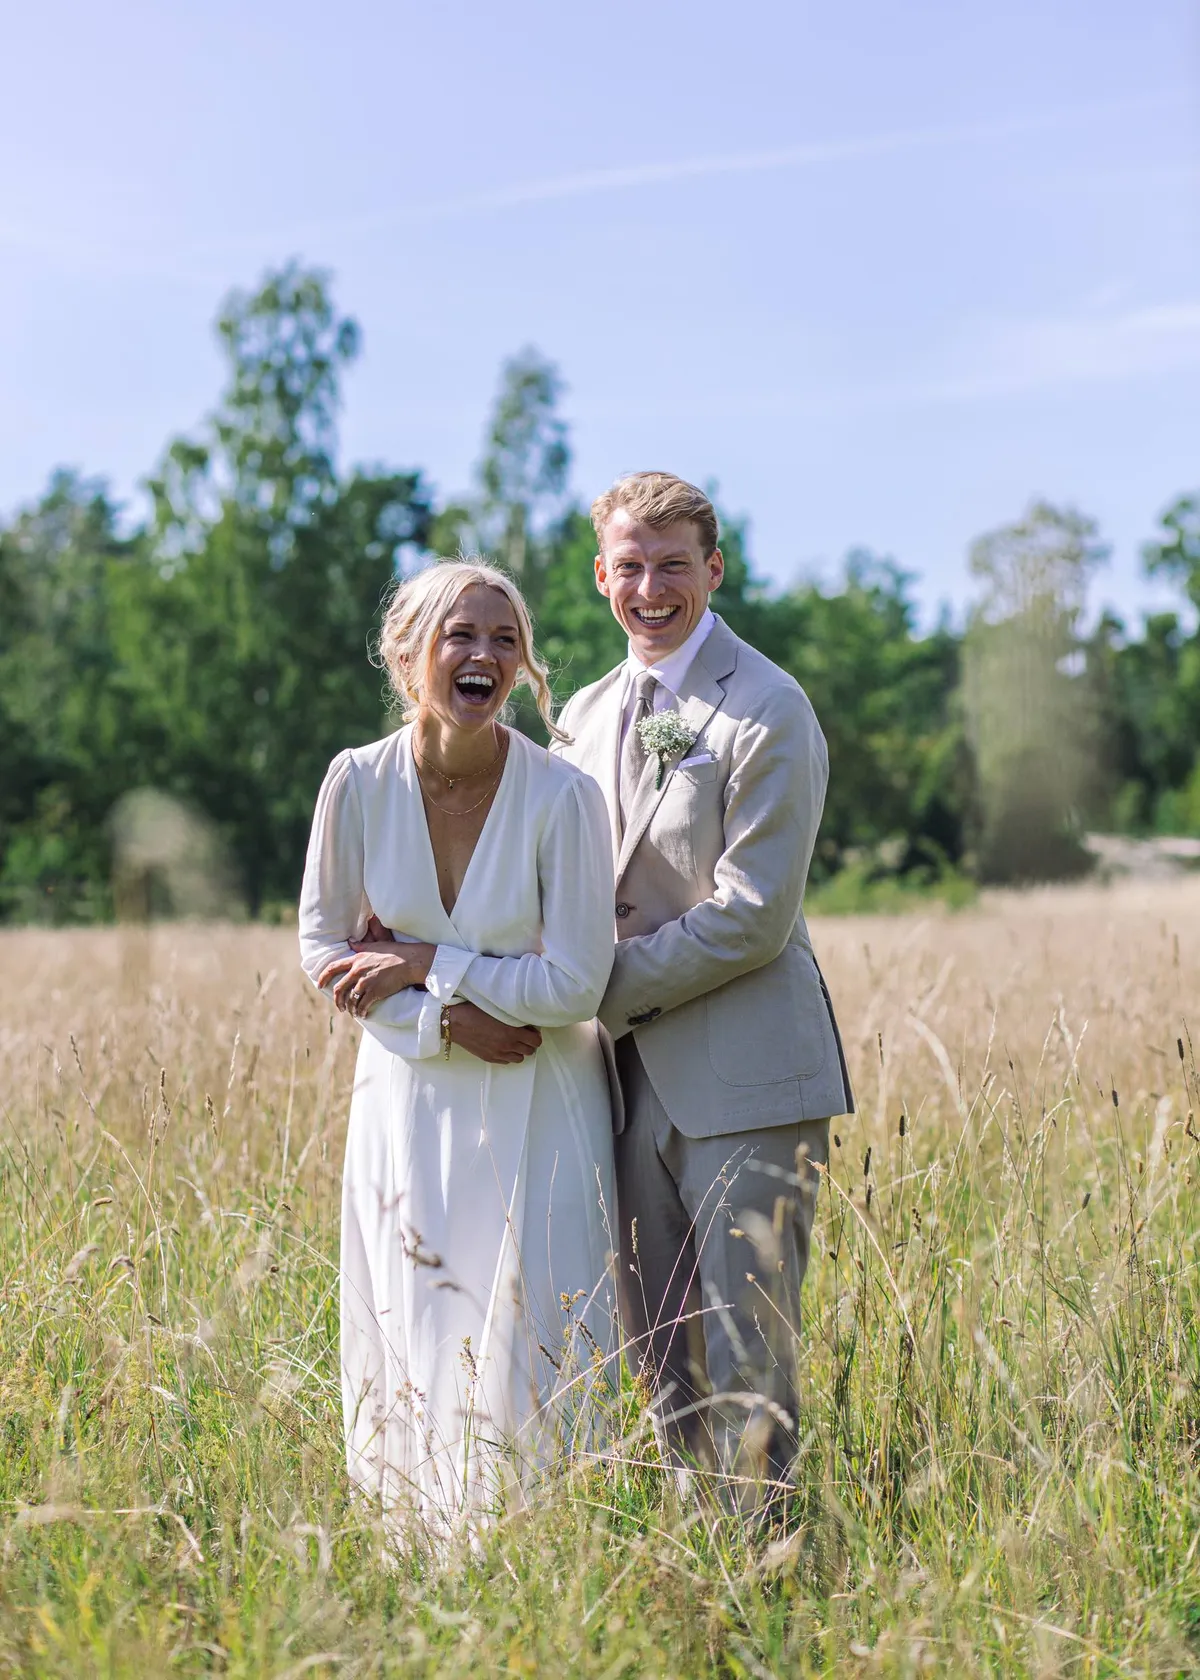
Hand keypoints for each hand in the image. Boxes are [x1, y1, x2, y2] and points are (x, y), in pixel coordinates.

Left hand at [317, 941, 435, 1016]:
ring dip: (350, 1008)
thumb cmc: (395, 952)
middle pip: (339, 988)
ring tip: (353, 1013)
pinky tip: (363, 1014)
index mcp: (356, 959)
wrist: (410, 962)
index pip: (333, 967)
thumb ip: (361, 946)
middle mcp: (358, 971)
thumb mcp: (375, 946)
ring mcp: (366, 982)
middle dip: (337, 1000)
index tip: (319, 984)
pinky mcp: (375, 992)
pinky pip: (362, 1005)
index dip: (324, 977)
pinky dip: (361, 1012)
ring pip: (350, 1000)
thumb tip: (350, 942)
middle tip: (339, 1007)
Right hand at [448, 1002, 541, 1064]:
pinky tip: (503, 1047)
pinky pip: (506, 1061)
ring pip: (519, 1058)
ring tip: (514, 1042)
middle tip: (525, 1035)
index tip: (532, 1030)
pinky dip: (508, 1055)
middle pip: (529, 1051)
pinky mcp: (489, 1058)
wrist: (455, 1022)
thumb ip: (513, 1017)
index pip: (535, 1040)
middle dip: (529, 1043)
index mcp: (511, 1032)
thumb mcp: (498, 1010)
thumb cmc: (474, 1011)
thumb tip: (524, 1022)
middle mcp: (507, 1045)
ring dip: (520, 1051)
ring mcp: (498, 1053)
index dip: (535, 1035)